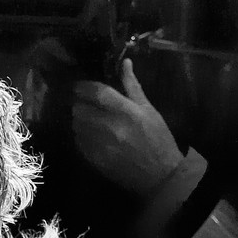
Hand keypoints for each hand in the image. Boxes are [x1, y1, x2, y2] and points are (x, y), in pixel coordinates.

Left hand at [71, 57, 184, 192]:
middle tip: (85, 104)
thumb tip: (124, 62)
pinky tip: (92, 136)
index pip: (95, 92)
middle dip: (80, 104)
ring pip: (76, 125)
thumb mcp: (149, 110)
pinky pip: (79, 142)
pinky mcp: (94, 159)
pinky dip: (81, 136)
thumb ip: (132, 86)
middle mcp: (109, 126)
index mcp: (125, 111)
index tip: (78, 86)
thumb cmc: (158, 139)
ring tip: (89, 120)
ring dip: (79, 120)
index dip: (82, 87)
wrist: (161, 175)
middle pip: (79, 108)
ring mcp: (100, 144)